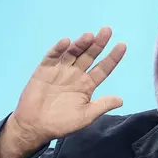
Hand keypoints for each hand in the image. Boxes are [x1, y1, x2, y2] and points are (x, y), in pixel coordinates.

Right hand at [0, 27, 125, 157]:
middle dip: (98, 44)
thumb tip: (121, 100)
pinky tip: (66, 42)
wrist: (35, 126)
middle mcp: (75, 75)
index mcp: (87, 85)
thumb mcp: (85, 116)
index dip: (112, 58)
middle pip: (89, 56)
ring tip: (89, 36)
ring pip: (73, 53)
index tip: (122, 45)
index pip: (103, 69)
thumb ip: (101, 106)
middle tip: (107, 30)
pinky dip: (59, 49)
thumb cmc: (61, 123)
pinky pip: (52, 56)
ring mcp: (60, 70)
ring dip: (80, 44)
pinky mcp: (44, 70)